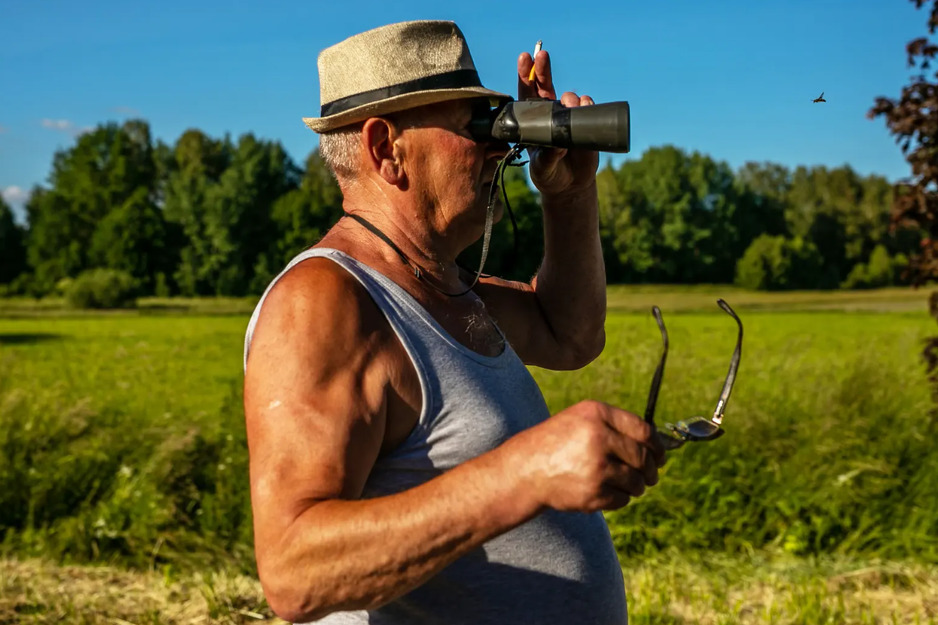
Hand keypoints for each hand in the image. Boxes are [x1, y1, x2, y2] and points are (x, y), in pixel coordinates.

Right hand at [507, 400, 665, 512]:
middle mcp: (598, 437)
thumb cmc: (557, 443)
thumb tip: (657, 443)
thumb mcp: (581, 420)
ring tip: (622, 485)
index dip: (658, 447)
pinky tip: (602, 492)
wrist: (526, 471)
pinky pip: (622, 499)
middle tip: (649, 477)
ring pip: (636, 482)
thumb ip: (615, 426)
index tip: (661, 457)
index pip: (643, 431)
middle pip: (643, 458)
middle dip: (651, 471)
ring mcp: (597, 467)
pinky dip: (618, 499)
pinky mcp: (593, 493)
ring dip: (635, 487)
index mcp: (596, 414)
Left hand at [517, 49, 600, 196]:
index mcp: (531, 120)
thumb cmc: (549, 174)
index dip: (525, 75)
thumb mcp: (542, 168)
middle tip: (542, 54)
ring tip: (569, 106)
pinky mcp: (586, 122)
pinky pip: (588, 105)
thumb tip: (560, 144)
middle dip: (542, 68)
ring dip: (568, 98)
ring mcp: (568, 116)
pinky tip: (584, 107)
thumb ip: (548, 157)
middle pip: (544, 84)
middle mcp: (549, 113)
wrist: (570, 185)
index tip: (525, 58)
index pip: (526, 93)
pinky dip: (586, 104)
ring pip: (569, 96)